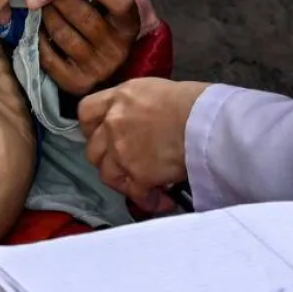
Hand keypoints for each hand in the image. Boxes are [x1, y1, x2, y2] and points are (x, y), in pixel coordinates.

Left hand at [40, 0, 140, 94]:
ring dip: (46, 15)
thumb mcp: (116, 6)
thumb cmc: (109, 25)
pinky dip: (39, 39)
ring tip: (41, 4)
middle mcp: (116, 48)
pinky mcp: (76, 82)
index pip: (119, 1)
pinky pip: (49, 56)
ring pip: (62, 34)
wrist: (114, 67)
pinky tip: (38, 28)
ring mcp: (96, 67)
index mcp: (129, 26)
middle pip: (83, 16)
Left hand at [79, 78, 209, 210]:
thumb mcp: (156, 90)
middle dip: (108, 160)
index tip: (103, 136)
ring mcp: (122, 151)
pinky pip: (136, 194)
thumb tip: (141, 123)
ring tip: (146, 186)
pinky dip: (147, 200)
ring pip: (109, 175)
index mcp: (119, 97)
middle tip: (127, 165)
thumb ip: (137, 107)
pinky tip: (163, 201)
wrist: (206, 121)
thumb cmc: (194, 102)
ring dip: (125, 182)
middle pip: (94, 149)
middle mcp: (114, 123)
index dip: (93, 128)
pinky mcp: (138, 175)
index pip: (87, 112)